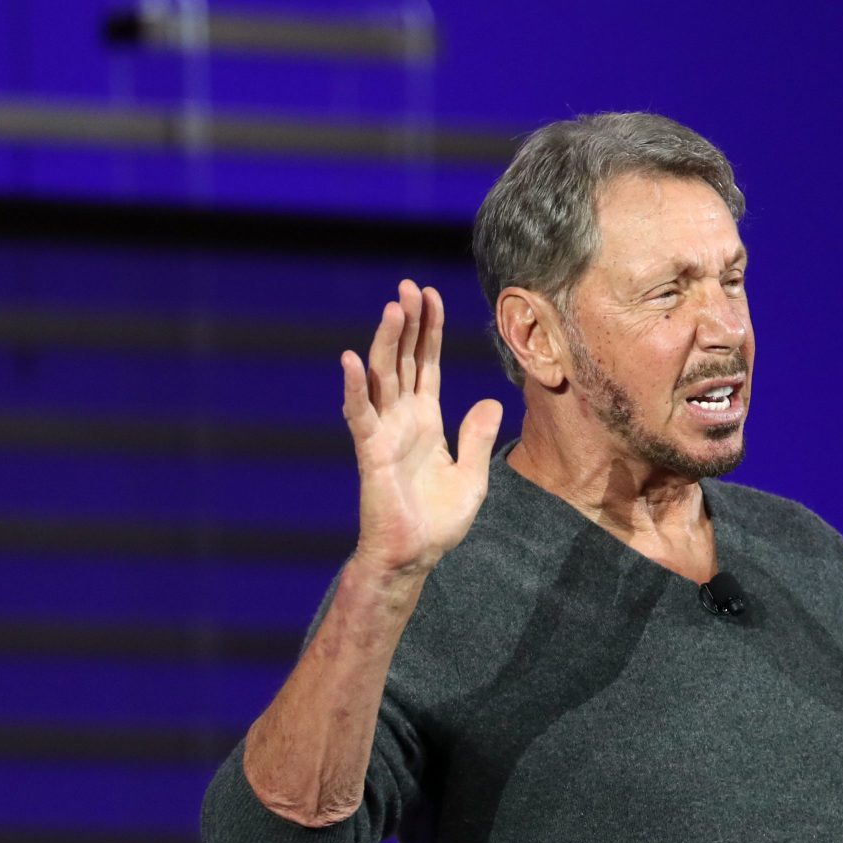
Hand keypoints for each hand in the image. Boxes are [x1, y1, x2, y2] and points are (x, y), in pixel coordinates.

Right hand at [341, 280, 502, 576]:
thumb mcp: (473, 475)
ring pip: (383, 376)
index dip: (429, 331)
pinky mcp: (371, 452)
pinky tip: (353, 360)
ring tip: (394, 308)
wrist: (414, 556)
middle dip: (408, 323)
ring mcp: (384, 432)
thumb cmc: (438, 521)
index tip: (431, 296)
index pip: (426, 364)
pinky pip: (360, 414)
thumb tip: (490, 401)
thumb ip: (478, 438)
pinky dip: (355, 387)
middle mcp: (402, 419)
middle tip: (409, 286)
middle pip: (404, 359)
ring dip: (387, 342)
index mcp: (426, 420)